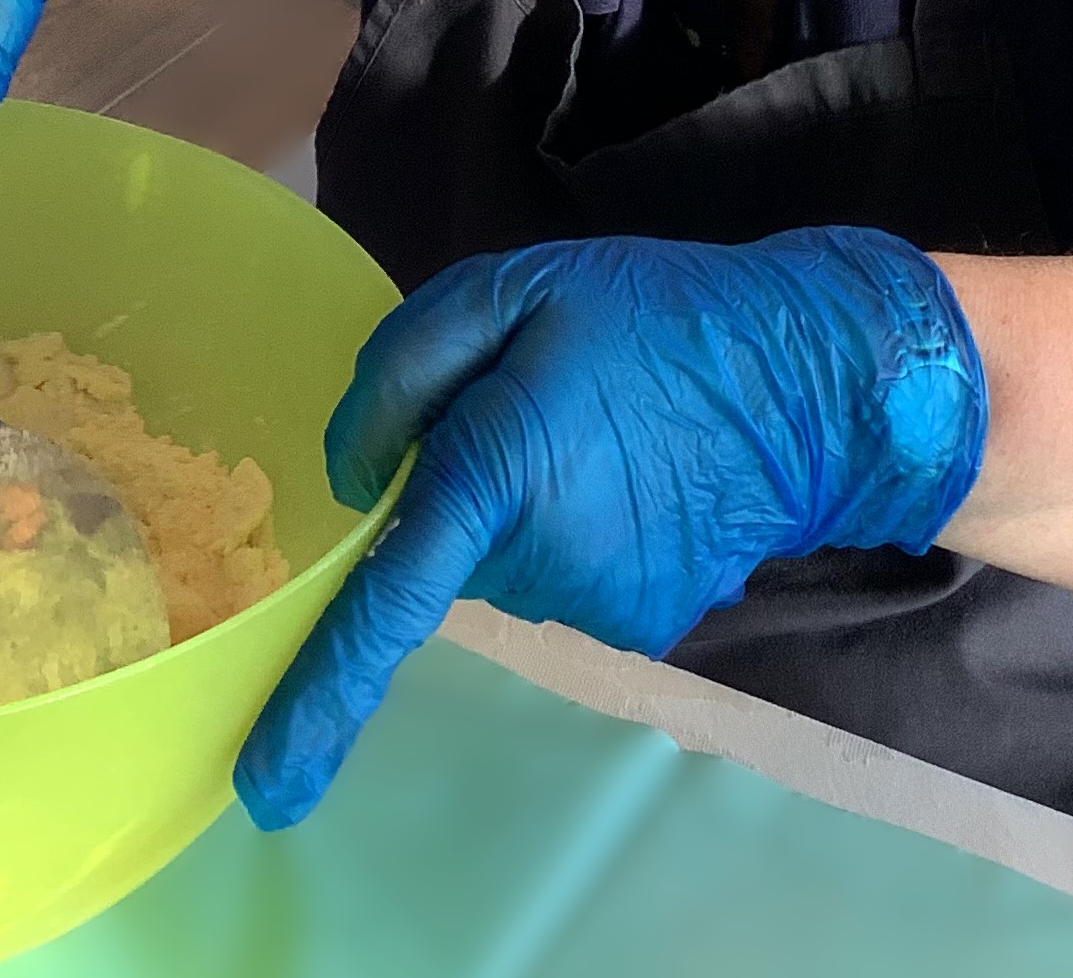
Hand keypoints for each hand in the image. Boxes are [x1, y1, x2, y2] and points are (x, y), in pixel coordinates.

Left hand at [234, 226, 986, 830]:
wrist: (807, 381)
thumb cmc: (651, 316)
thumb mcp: (515, 287)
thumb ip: (407, 368)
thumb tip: (348, 474)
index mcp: (499, 471)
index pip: (388, 605)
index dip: (320, 694)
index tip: (265, 786)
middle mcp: (542, 563)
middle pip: (443, 552)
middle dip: (459, 493)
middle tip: (529, 404)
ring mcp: (597, 607)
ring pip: (503, 564)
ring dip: (521, 508)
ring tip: (596, 431)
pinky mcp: (640, 625)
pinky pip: (562, 579)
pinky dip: (574, 531)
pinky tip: (630, 473)